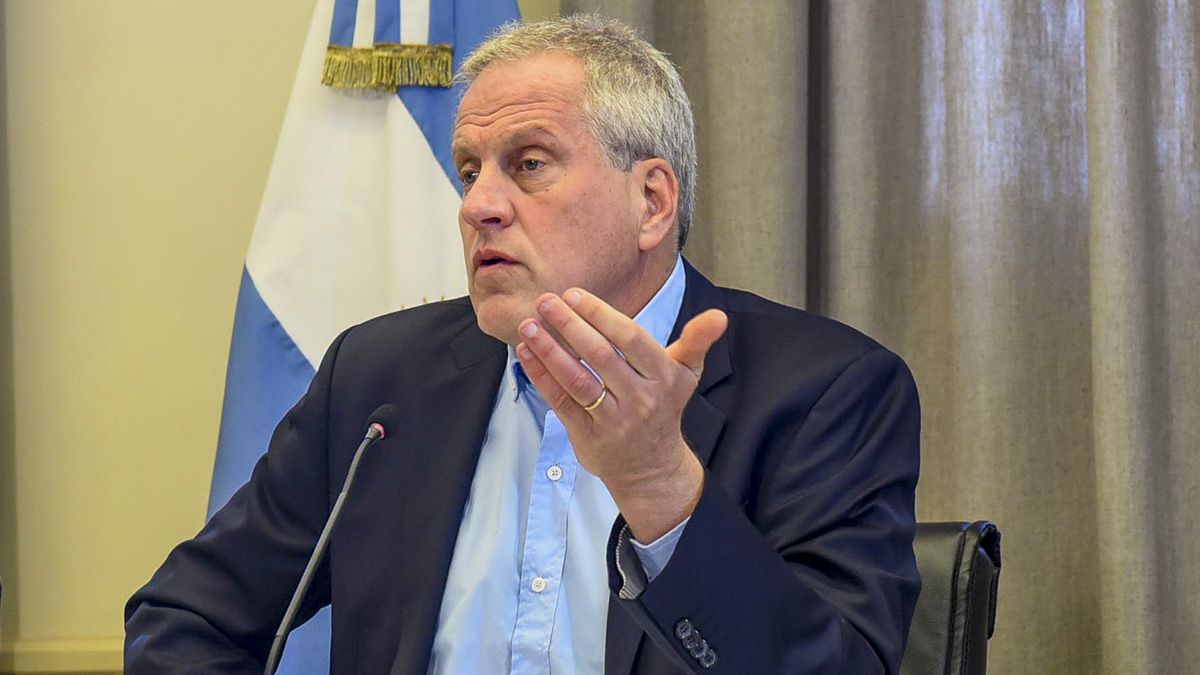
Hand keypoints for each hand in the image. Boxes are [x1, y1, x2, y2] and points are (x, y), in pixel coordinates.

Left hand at [514, 288, 727, 540]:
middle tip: (545, 301)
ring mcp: (612, 420)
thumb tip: (719, 316)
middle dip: (569, 326)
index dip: (600, 315)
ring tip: (529, 325)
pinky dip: (541, 376)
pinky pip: (561, 402)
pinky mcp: (588, 436)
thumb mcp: (686, 374)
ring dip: (549, 350)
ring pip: (577, 380)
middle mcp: (640, 399)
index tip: (574, 295)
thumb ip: (697, 341)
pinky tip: (526, 353)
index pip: (630, 340)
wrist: (651, 466)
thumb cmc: (664, 406)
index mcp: (664, 378)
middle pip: (600, 357)